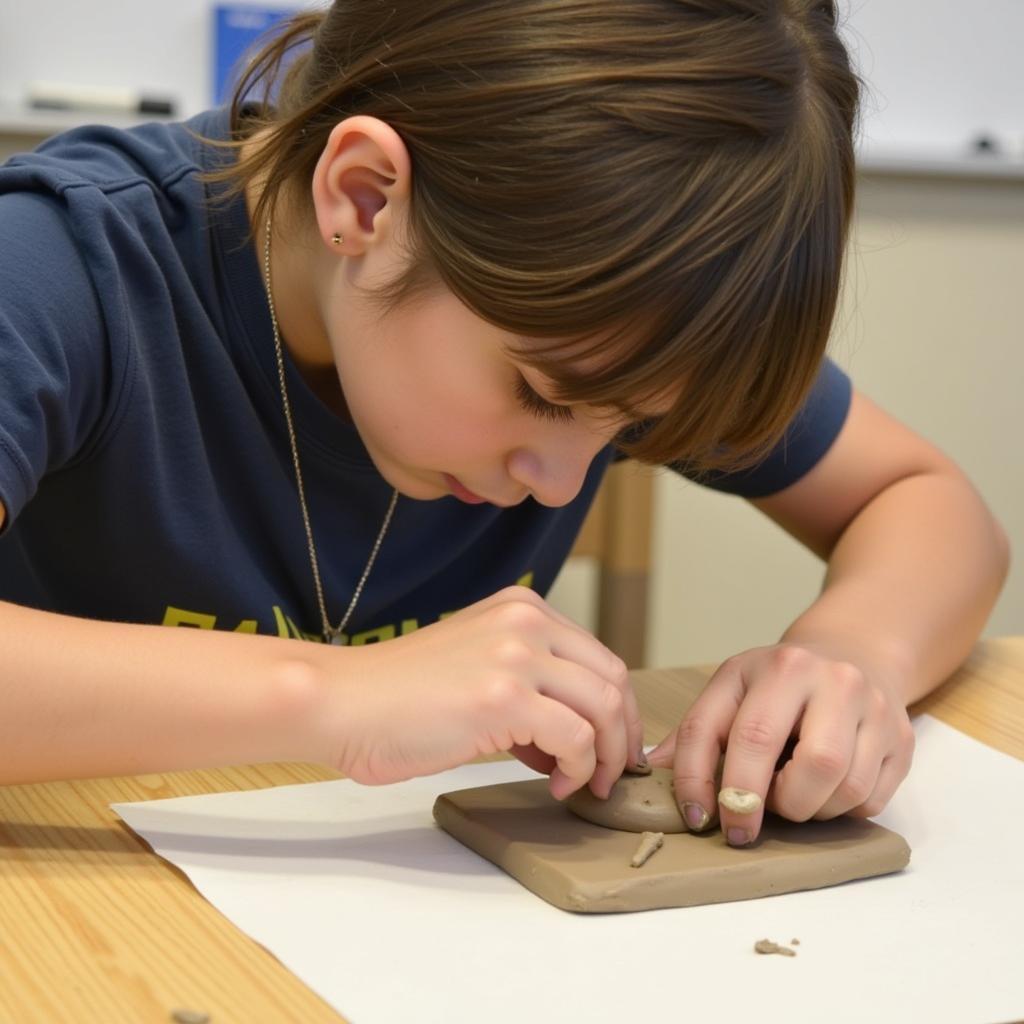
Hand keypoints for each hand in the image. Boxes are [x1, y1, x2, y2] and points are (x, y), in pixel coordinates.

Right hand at [324, 586, 644, 798]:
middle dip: (622, 733)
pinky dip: (576, 768)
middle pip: (613, 678)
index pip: (599, 656)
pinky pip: (576, 737)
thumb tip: (573, 739)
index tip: (609, 746)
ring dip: (604, 756)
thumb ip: (528, 687)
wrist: (343, 702)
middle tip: (610, 772)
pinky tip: (554, 785)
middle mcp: (526, 620)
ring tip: (582, 784)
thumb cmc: (399, 696)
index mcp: (521, 608)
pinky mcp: (505, 696)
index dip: (616, 708)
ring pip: (604, 707)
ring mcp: (516, 654)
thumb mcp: (477, 667)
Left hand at [647, 643, 915, 844]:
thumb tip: (649, 769)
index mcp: (775, 667)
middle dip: (765, 805)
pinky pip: (869, 800)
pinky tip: (823, 790)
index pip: (733, 732)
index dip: (704, 782)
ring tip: (788, 795)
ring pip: (839, 788)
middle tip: (744, 823)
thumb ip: (696, 730)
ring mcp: (872, 708)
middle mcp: (829, 680)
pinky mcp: (902, 738)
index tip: (697, 818)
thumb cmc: (781, 681)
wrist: (856, 652)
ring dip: (805, 810)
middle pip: (804, 766)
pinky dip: (839, 810)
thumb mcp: (733, 688)